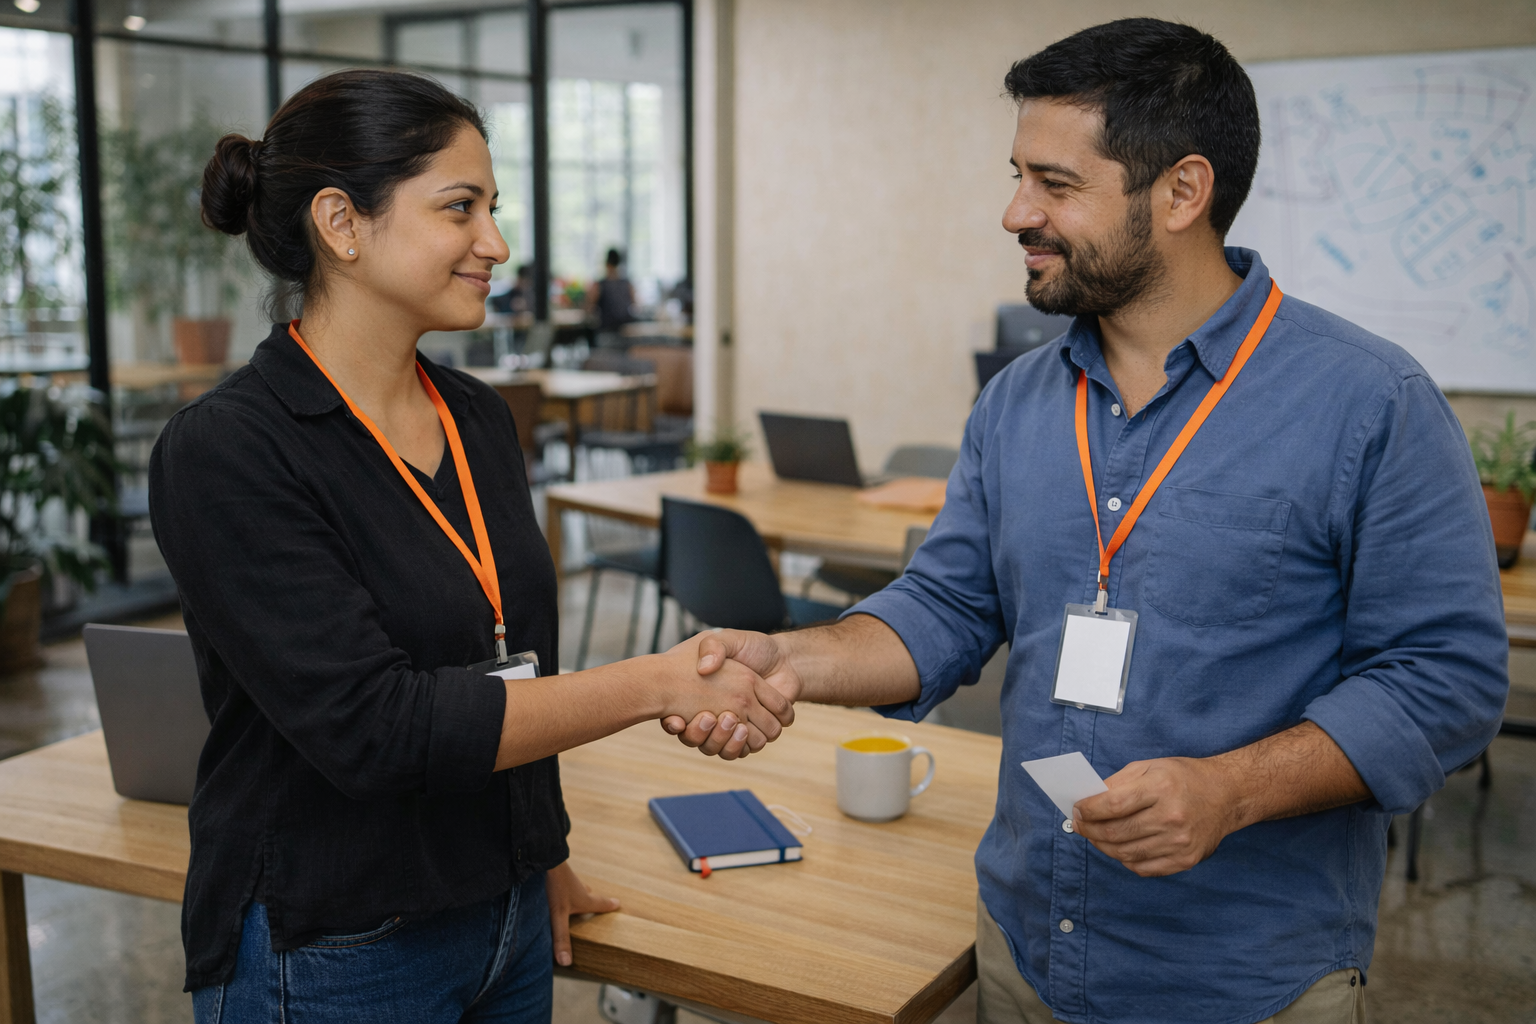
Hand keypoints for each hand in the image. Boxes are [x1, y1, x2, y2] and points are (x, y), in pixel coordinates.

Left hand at [545, 861, 618, 966]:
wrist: (542, 857)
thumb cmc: (554, 885)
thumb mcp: (558, 915)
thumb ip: (561, 937)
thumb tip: (566, 962)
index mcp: (584, 898)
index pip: (600, 903)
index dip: (608, 905)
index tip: (618, 903)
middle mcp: (577, 887)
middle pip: (587, 894)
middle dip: (590, 899)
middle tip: (594, 901)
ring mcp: (566, 878)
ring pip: (574, 886)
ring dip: (575, 892)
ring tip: (572, 896)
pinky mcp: (554, 873)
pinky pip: (561, 881)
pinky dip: (561, 886)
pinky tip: (550, 889)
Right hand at [660, 630, 803, 756]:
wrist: (785, 660)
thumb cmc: (753, 648)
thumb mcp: (729, 638)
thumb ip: (714, 646)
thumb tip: (704, 668)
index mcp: (701, 695)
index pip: (675, 718)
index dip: (672, 724)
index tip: (675, 719)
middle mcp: (713, 714)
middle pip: (695, 739)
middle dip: (699, 733)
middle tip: (709, 716)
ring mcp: (733, 726)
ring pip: (717, 749)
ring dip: (722, 739)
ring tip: (731, 718)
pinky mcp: (752, 734)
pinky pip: (740, 751)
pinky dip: (741, 744)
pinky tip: (743, 728)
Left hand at [1071, 757, 1240, 876]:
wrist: (1227, 795)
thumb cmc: (1184, 778)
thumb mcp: (1150, 767)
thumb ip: (1117, 783)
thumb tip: (1088, 801)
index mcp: (1161, 788)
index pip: (1113, 804)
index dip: (1088, 809)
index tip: (1076, 809)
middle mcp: (1172, 817)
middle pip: (1116, 832)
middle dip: (1090, 830)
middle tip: (1079, 825)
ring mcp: (1180, 842)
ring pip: (1126, 853)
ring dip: (1103, 846)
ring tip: (1096, 836)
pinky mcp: (1186, 860)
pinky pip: (1143, 868)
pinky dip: (1125, 859)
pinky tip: (1120, 848)